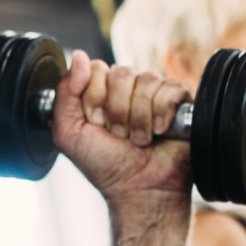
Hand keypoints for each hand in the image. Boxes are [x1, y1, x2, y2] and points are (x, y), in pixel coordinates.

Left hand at [51, 50, 192, 205]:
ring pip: (146, 80)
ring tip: (139, 140)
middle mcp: (128, 89)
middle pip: (121, 73)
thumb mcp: (68, 133)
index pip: (96, 69)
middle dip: (116, 110)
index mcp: (102, 92)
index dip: (94, 98)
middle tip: (119, 136)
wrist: (139, 189)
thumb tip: (79, 56)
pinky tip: (159, 132)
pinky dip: (161, 114)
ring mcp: (155, 93)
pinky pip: (170, 88)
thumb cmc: (105, 166)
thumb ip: (64, 94)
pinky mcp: (181, 100)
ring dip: (138, 117)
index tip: (96, 124)